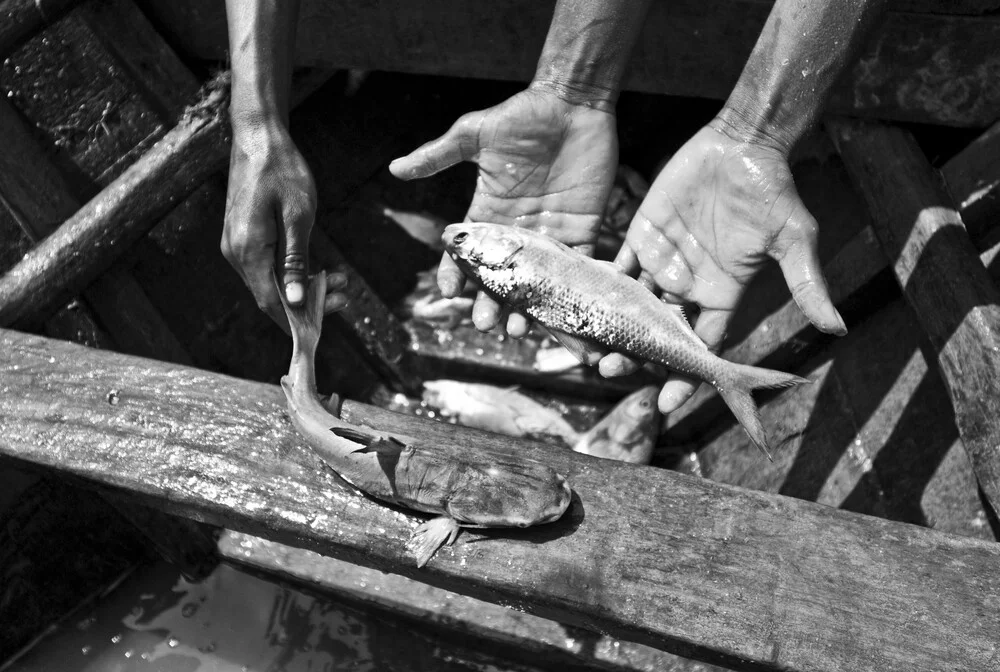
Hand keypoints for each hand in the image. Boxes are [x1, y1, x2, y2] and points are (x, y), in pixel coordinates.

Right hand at [222, 124, 347, 331]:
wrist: (258, 136)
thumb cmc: (282, 170)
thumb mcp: (299, 217)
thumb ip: (296, 262)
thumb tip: (296, 302)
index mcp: (248, 250)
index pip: (270, 302)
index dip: (297, 320)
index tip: (328, 321)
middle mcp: (236, 253)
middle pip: (271, 295)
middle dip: (309, 302)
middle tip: (344, 296)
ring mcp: (237, 245)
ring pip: (271, 281)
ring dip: (304, 286)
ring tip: (338, 279)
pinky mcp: (244, 237)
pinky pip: (268, 266)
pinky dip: (293, 271)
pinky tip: (319, 268)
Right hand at [389, 84, 616, 335]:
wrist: (572, 103)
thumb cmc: (522, 115)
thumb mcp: (474, 134)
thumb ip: (438, 155)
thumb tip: (396, 168)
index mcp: (487, 214)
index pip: (465, 253)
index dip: (454, 275)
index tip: (449, 293)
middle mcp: (515, 232)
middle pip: (499, 278)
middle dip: (490, 304)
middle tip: (486, 324)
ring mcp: (548, 235)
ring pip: (535, 282)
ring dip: (527, 308)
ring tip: (519, 330)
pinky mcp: (581, 232)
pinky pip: (578, 268)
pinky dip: (573, 291)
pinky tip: (565, 314)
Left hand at [602, 120, 845, 412]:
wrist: (743, 143)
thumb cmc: (772, 191)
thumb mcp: (793, 239)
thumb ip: (804, 283)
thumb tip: (837, 328)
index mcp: (721, 293)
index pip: (701, 346)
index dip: (685, 376)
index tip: (666, 402)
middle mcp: (689, 284)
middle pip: (659, 333)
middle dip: (637, 357)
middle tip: (611, 371)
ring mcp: (663, 260)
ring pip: (633, 306)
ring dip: (612, 329)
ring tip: (590, 350)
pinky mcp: (641, 234)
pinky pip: (616, 266)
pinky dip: (600, 285)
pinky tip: (580, 303)